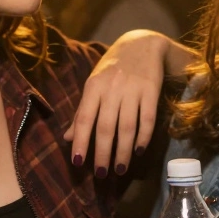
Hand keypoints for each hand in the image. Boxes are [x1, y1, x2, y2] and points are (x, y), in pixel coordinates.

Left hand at [65, 31, 167, 177]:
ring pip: (127, 127)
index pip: (84, 119)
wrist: (142, 44)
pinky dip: (143, 137)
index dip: (80, 141)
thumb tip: (67, 138)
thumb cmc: (113, 68)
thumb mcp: (94, 84)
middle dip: (103, 153)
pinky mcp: (151, 91)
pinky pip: (147, 119)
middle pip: (106, 127)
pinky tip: (139, 150)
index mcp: (93, 87)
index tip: (78, 163)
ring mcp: (133, 89)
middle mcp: (112, 88)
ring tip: (120, 169)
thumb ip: (82, 111)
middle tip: (101, 174)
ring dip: (123, 151)